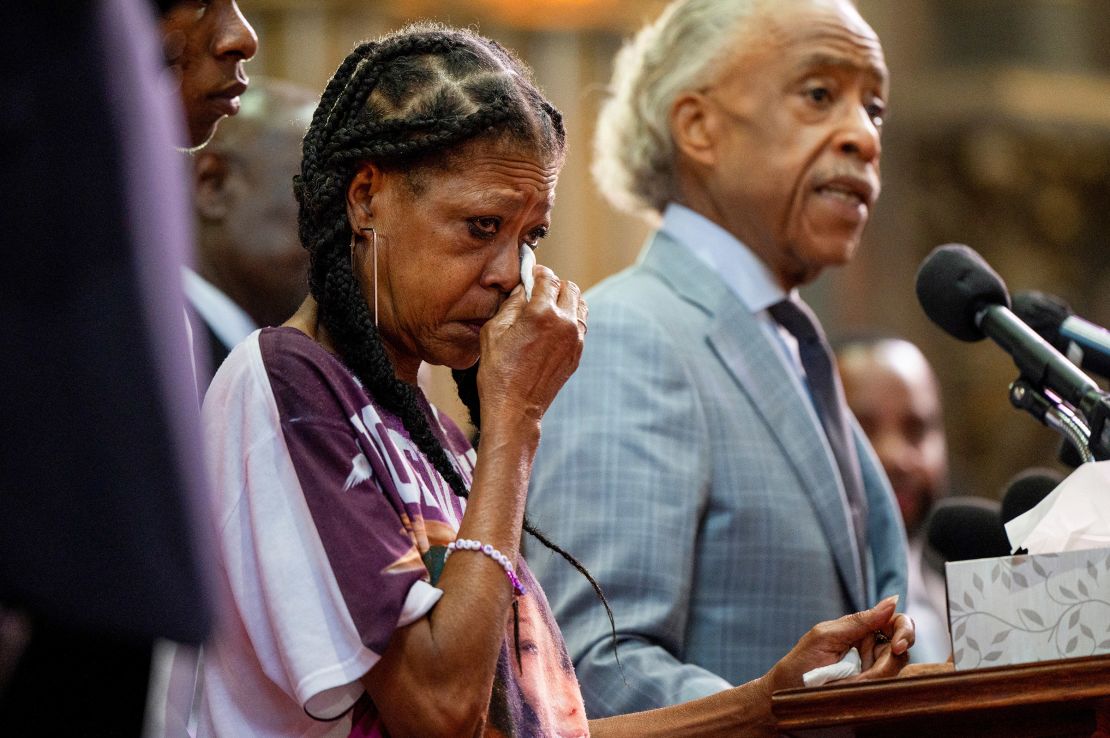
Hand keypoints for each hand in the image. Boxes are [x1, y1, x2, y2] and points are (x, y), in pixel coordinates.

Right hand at [477, 263, 586, 425]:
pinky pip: (580, 325)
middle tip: (537, 292)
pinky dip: (569, 319)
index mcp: (542, 313)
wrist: (515, 408)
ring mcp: (575, 339)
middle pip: (569, 287)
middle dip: (553, 285)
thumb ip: (511, 303)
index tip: (530, 274)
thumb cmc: (498, 371)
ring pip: (580, 304)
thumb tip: (523, 287)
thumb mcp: (494, 331)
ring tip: (547, 308)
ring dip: (565, 300)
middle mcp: (565, 323)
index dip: (537, 272)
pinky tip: (552, 327)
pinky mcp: (578, 353)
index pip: (548, 277)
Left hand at [761, 595, 913, 694]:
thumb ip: (859, 621)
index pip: (896, 623)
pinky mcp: (869, 691)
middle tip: (866, 676)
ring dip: (872, 679)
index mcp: (861, 630)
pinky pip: (882, 689)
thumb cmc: (800, 664)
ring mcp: (871, 671)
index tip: (898, 647)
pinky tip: (850, 690)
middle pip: (900, 651)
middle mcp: (871, 649)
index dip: (905, 632)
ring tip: (846, 683)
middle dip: (887, 663)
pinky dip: (868, 690)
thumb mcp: (826, 637)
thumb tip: (892, 601)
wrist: (783, 697)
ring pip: (893, 672)